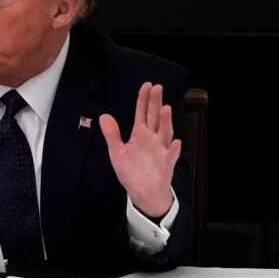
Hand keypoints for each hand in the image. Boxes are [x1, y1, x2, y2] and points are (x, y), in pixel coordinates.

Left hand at [99, 82, 180, 217]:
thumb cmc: (131, 170)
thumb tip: (103, 116)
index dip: (143, 100)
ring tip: (165, 109)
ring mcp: (160, 151)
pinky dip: (173, 150)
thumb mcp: (117, 151)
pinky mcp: (165, 165)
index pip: (142, 113)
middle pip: (155, 118)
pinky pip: (170, 156)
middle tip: (157, 88)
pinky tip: (175, 142)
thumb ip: (112, 134)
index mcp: (140, 134)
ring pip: (164, 133)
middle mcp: (152, 139)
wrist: (142, 192)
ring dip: (166, 122)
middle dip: (155, 103)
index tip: (147, 85)